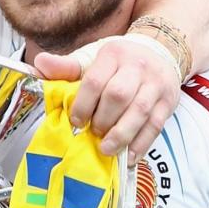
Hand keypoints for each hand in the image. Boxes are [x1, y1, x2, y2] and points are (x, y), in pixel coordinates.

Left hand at [34, 38, 178, 164]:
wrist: (158, 51)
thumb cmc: (119, 61)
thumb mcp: (92, 57)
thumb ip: (67, 66)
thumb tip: (40, 64)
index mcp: (113, 54)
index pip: (95, 80)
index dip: (83, 104)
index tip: (75, 121)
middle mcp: (137, 66)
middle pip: (118, 95)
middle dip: (103, 119)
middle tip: (92, 133)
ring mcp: (156, 84)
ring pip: (139, 111)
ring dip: (121, 134)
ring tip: (106, 149)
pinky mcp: (168, 101)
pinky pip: (156, 125)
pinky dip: (141, 144)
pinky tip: (128, 156)